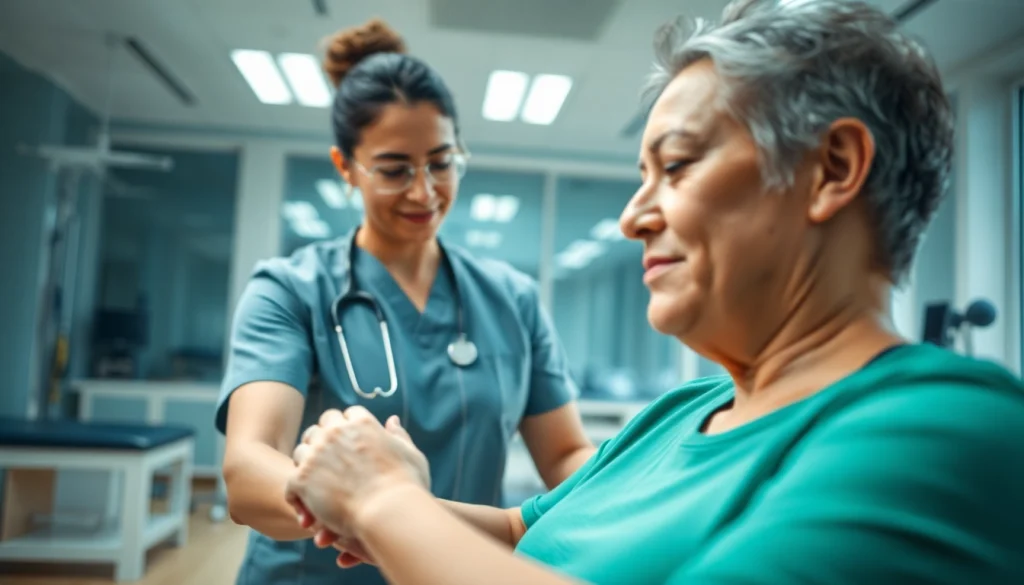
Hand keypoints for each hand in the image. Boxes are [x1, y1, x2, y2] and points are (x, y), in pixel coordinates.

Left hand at [286, 407, 430, 542]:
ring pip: (301, 451)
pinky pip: (291, 483)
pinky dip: (298, 495)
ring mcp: (316, 454)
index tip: (351, 445)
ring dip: (308, 464)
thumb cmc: (406, 486)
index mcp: (361, 423)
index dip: (347, 430)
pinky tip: (308, 508)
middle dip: (323, 441)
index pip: (346, 415)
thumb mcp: (410, 454)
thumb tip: (392, 420)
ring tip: (318, 485)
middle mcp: (335, 432)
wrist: (389, 512)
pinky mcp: (302, 479)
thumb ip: (399, 435)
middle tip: (330, 462)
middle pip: (320, 427)